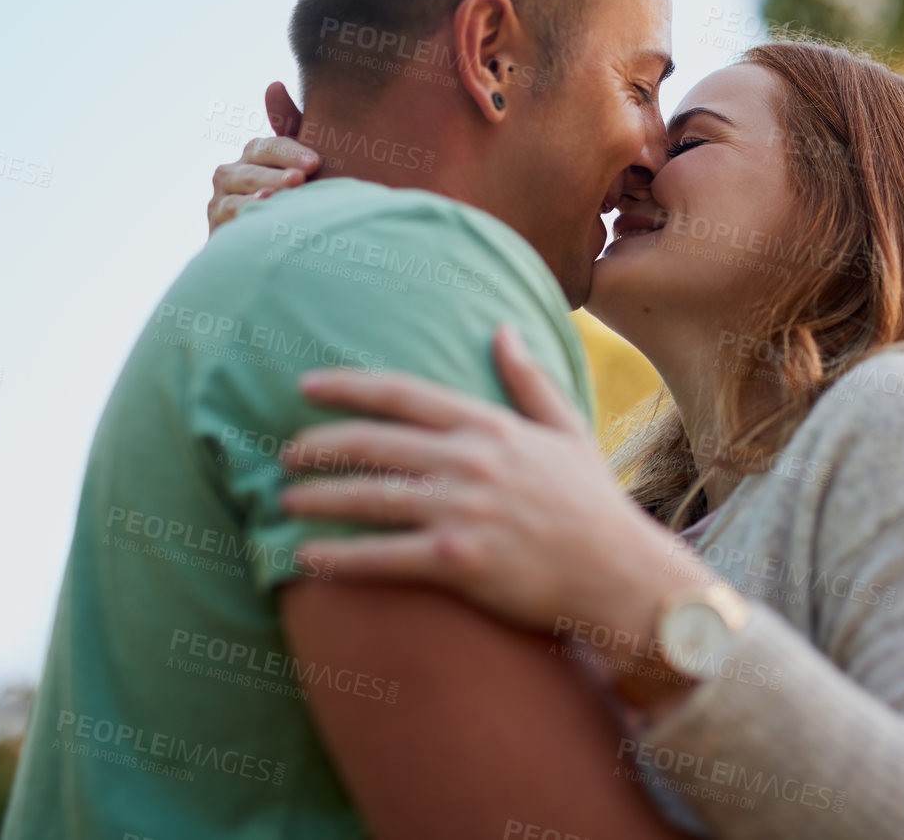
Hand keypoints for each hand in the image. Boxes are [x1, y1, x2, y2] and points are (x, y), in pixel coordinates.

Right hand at [207, 82, 318, 235]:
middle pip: (251, 169)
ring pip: (238, 194)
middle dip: (277, 174)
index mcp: (255, 155)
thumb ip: (288, 124)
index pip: (268, 146)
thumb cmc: (299, 196)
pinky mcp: (216, 225)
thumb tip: (273, 85)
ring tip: (285, 196)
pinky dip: (247, 216)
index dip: (290, 153)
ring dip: (262, 194)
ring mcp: (220, 199)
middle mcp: (231, 173)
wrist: (284, 242)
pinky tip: (264, 215)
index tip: (315, 162)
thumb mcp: (300, 161)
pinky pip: (229, 217)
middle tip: (302, 179)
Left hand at [280, 326, 722, 706]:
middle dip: (318, 447)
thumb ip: (529, 380)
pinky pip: (382, 556)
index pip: (403, 395)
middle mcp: (470, 461)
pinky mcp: (458, 560)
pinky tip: (305, 557)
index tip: (306, 386)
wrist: (619, 573)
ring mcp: (462, 510)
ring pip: (368, 497)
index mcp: (491, 426)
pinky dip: (338, 557)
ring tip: (284, 502)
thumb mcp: (567, 430)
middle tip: (285, 455)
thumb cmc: (593, 504)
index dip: (349, 387)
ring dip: (318, 498)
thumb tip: (503, 329)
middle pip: (372, 443)